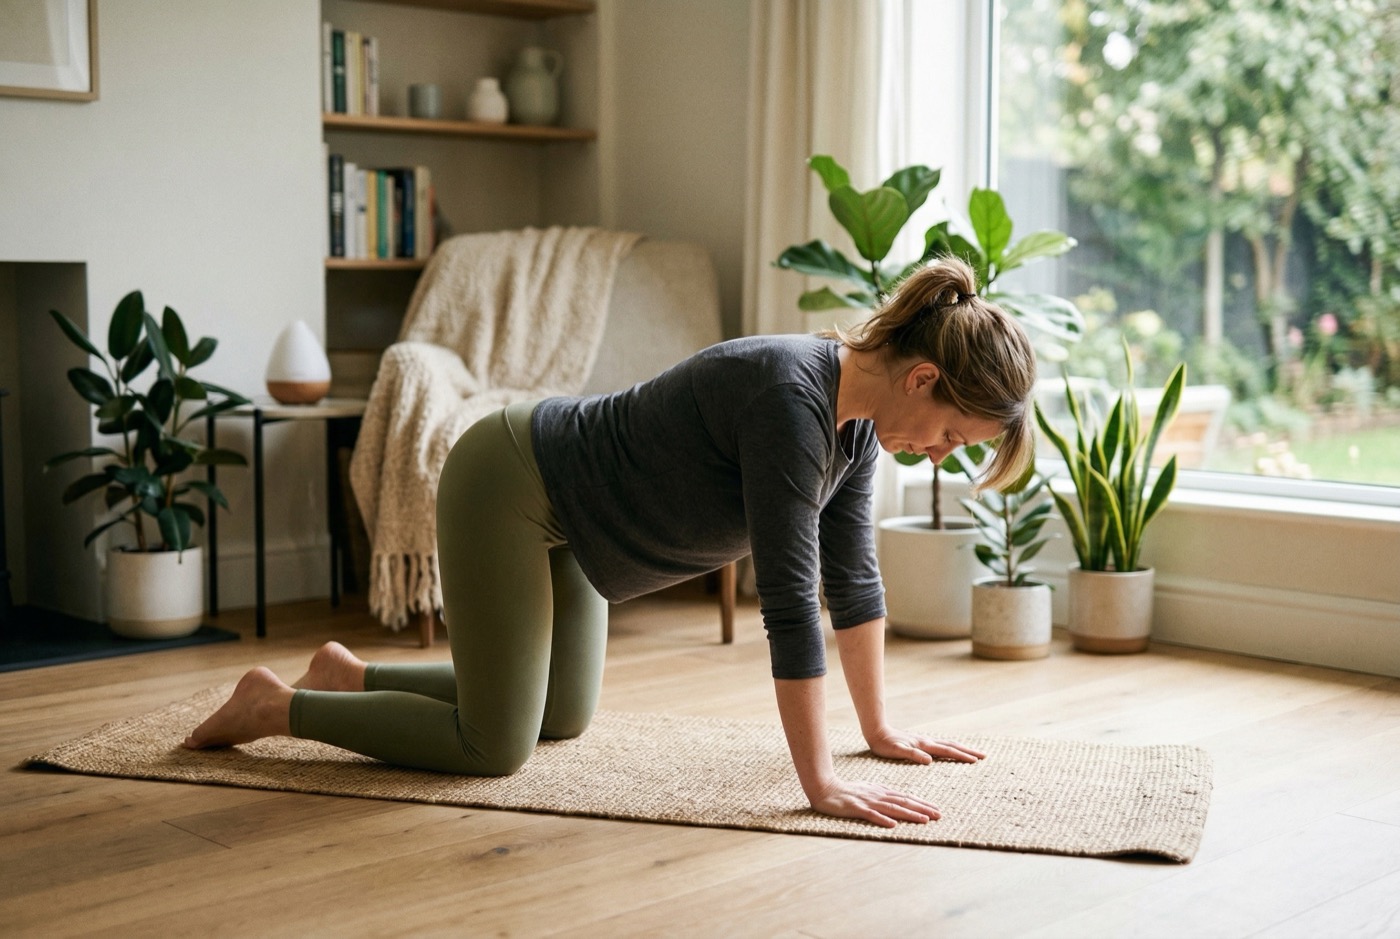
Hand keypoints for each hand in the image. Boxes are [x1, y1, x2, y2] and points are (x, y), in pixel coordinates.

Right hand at [809, 777, 941, 827]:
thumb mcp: (868, 791)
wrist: (825, 788)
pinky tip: (893, 824)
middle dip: (922, 809)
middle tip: (938, 815)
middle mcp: (878, 796)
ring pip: (892, 808)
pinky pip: (871, 815)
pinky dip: (882, 819)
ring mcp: (868, 802)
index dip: (921, 804)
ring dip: (909, 814)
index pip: (905, 798)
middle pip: (903, 802)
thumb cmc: (847, 791)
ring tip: (924, 819)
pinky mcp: (856, 808)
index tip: (936, 810)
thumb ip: (883, 796)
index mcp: (881, 792)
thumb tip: (898, 803)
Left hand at [867, 727, 985, 765]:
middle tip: (983, 756)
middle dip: (968, 751)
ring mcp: (924, 741)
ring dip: (961, 749)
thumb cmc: (885, 744)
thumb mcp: (897, 751)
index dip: (962, 756)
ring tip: (972, 753)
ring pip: (947, 745)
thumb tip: (929, 760)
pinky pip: (940, 746)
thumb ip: (912, 755)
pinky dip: (950, 749)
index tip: (976, 760)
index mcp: (924, 745)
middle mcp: (927, 741)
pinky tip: (950, 752)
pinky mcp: (920, 743)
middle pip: (952, 746)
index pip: (948, 751)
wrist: (876, 731)